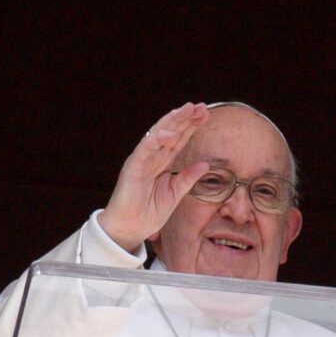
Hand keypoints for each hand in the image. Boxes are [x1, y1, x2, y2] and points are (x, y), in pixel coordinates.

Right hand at [98, 103, 210, 251]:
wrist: (129, 229)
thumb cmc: (147, 214)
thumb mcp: (174, 195)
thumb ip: (187, 179)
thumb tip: (205, 164)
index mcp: (162, 164)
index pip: (179, 140)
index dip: (191, 127)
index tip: (206, 115)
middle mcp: (152, 158)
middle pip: (171, 132)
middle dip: (186, 118)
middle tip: (201, 107)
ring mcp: (142, 160)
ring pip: (158, 134)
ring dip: (173, 120)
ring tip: (188, 109)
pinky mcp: (133, 167)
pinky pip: (145, 149)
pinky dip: (157, 140)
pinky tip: (171, 132)